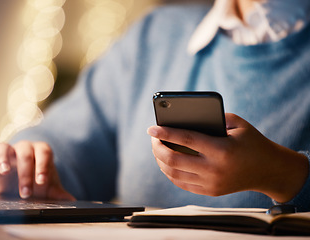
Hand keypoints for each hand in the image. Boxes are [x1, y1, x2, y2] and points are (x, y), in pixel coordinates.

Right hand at [0, 141, 74, 200]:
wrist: (23, 182)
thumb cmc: (38, 180)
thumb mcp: (48, 187)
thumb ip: (58, 193)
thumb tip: (71, 200)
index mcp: (41, 151)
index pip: (44, 153)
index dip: (43, 165)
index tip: (42, 181)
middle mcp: (25, 148)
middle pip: (26, 154)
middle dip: (26, 174)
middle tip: (26, 192)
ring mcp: (9, 151)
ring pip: (5, 147)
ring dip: (5, 159)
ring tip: (5, 172)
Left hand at [148, 113, 308, 202]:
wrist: (268, 170)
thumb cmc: (251, 142)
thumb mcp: (237, 124)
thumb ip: (213, 117)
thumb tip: (183, 118)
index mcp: (221, 150)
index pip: (185, 139)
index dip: (165, 133)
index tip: (151, 128)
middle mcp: (214, 169)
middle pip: (173, 159)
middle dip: (157, 148)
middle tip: (153, 138)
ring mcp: (211, 183)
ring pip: (173, 173)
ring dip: (160, 160)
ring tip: (158, 149)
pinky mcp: (209, 191)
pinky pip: (181, 183)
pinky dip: (169, 172)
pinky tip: (166, 162)